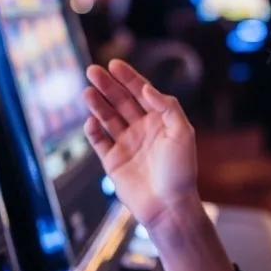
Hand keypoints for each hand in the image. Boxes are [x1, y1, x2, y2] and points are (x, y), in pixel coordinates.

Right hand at [82, 59, 198, 229]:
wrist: (169, 207)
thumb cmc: (181, 170)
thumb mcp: (183, 132)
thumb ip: (167, 107)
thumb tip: (146, 87)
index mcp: (160, 120)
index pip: (141, 92)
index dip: (128, 77)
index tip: (114, 64)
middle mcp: (142, 129)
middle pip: (121, 101)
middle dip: (107, 85)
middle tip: (92, 70)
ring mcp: (126, 144)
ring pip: (108, 118)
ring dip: (97, 104)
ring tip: (87, 91)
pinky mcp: (113, 161)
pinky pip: (99, 142)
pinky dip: (93, 131)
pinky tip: (90, 121)